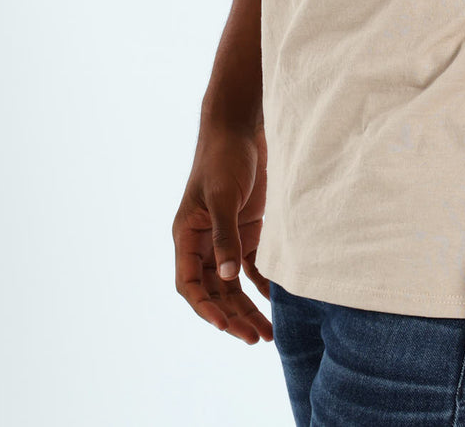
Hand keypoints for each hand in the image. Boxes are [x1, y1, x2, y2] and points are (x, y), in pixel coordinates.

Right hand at [172, 121, 273, 344]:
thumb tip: (226, 278)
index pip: (189, 284)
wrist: (242, 127)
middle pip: (214, 292)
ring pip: (232, 285)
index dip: (205, 309)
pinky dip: (262, 285)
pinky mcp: (247, 229)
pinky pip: (251, 266)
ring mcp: (226, 237)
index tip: (225, 327)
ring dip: (247, 308)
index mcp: (187, 236)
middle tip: (255, 338)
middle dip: (232, 316)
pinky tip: (278, 301)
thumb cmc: (223, 157)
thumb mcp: (222, 196)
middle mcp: (203, 242)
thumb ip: (225, 236)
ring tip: (268, 334)